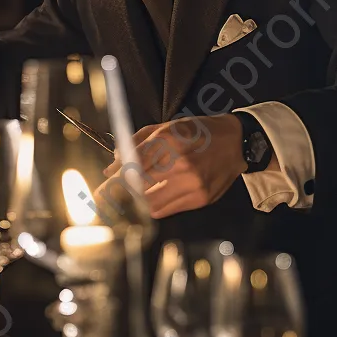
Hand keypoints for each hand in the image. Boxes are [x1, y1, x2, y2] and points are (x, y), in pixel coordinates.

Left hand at [103, 114, 244, 218]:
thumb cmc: (198, 132)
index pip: (131, 165)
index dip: (113, 180)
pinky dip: (152, 206)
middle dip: (118, 195)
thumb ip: (136, 142)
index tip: (101, 188)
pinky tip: (150, 199)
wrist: (236, 142)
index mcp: (169, 140)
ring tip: (128, 200)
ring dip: (135, 203)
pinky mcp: (200, 198)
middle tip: (106, 199)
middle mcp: (180, 163)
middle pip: (138, 187)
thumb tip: (112, 164)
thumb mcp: (167, 126)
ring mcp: (192, 183)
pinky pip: (165, 210)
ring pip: (149, 203)